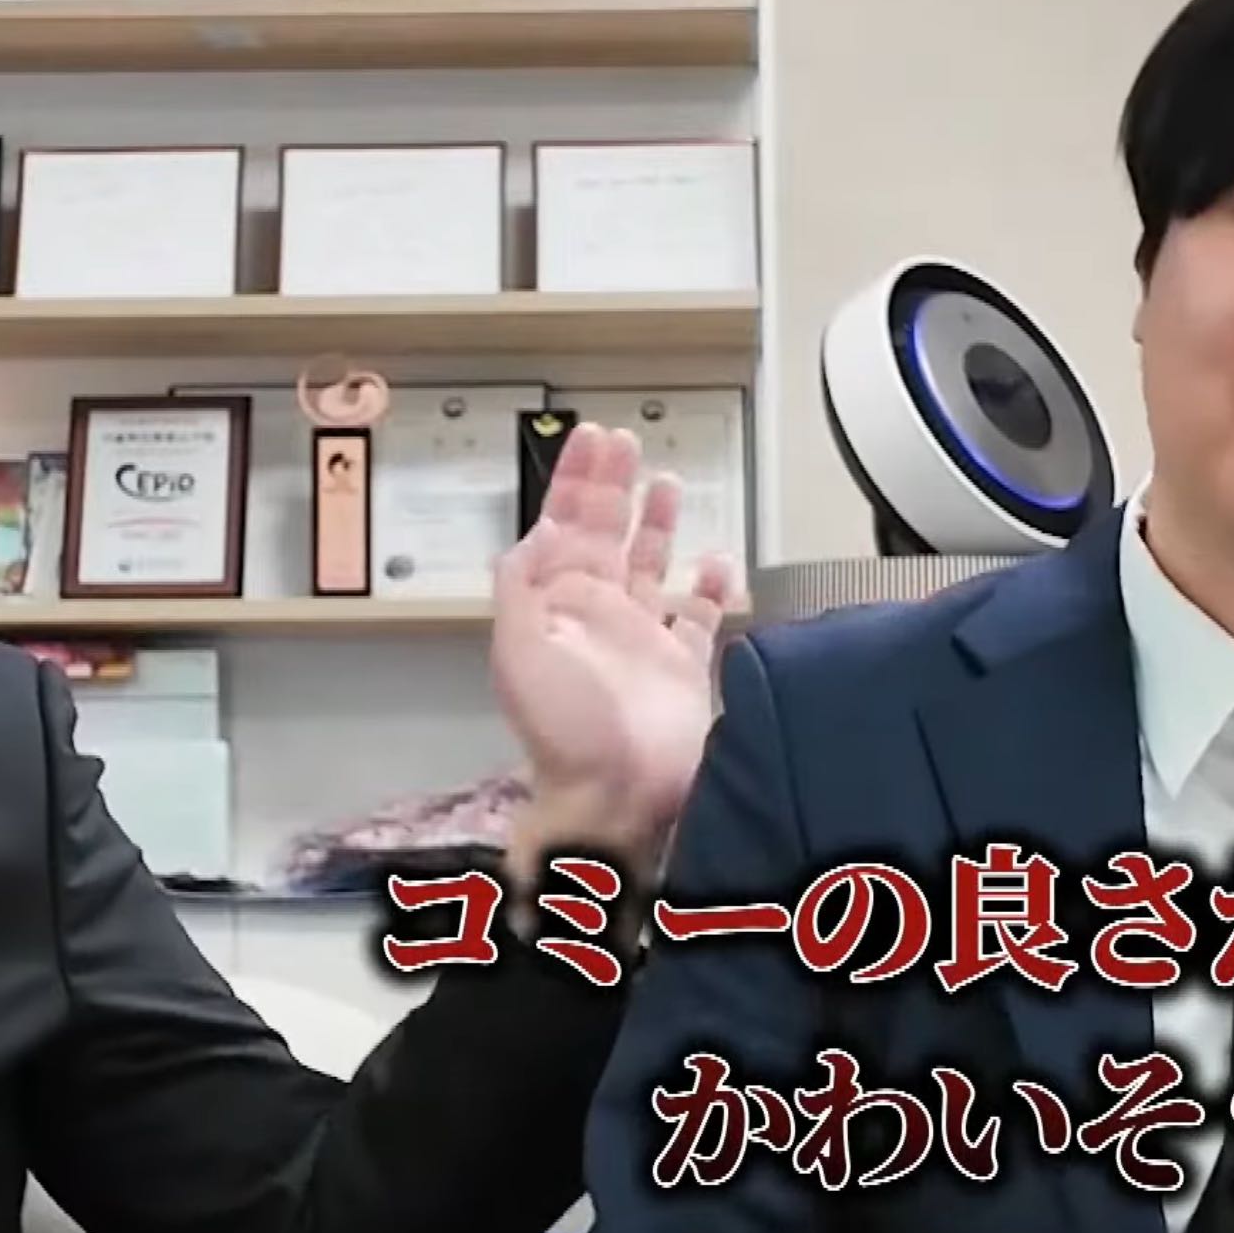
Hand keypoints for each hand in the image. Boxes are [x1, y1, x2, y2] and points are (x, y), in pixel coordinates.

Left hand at [489, 423, 737, 877]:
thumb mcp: (518, 649)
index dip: (575, 480)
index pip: (564, 526)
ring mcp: (644, 639)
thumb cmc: (566, 727)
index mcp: (559, 605)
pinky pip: (700, 617)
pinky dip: (709, 587)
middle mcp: (600, 615)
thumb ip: (524, 583)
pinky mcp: (685, 665)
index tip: (589, 438)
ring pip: (651, 565)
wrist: (619, 793)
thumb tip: (544, 527)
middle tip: (622, 439)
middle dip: (612, 485)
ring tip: (664, 482)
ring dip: (656, 524)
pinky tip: (715, 560)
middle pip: (607, 534)